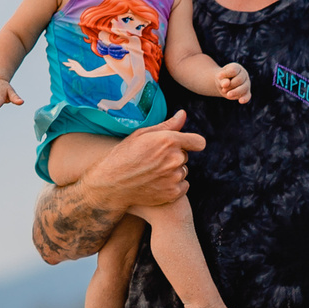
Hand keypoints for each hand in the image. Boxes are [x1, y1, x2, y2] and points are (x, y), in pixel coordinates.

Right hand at [85, 110, 201, 210]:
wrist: (110, 184)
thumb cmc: (123, 156)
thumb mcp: (141, 135)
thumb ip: (167, 125)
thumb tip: (183, 114)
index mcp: (169, 140)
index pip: (198, 142)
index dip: (191, 143)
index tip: (184, 146)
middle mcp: (175, 158)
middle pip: (185, 156)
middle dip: (174, 157)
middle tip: (154, 161)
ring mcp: (175, 177)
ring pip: (183, 171)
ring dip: (173, 171)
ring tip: (152, 173)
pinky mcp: (173, 193)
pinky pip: (183, 186)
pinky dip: (173, 185)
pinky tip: (156, 184)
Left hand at [213, 61, 251, 103]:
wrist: (223, 84)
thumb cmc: (222, 78)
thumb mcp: (219, 78)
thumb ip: (222, 80)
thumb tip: (226, 84)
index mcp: (237, 67)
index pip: (234, 70)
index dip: (226, 74)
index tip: (219, 76)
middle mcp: (244, 74)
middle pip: (240, 79)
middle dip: (230, 85)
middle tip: (223, 88)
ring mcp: (246, 83)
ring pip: (244, 87)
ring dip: (235, 92)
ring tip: (228, 94)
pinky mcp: (246, 92)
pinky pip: (247, 95)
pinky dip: (245, 98)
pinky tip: (240, 101)